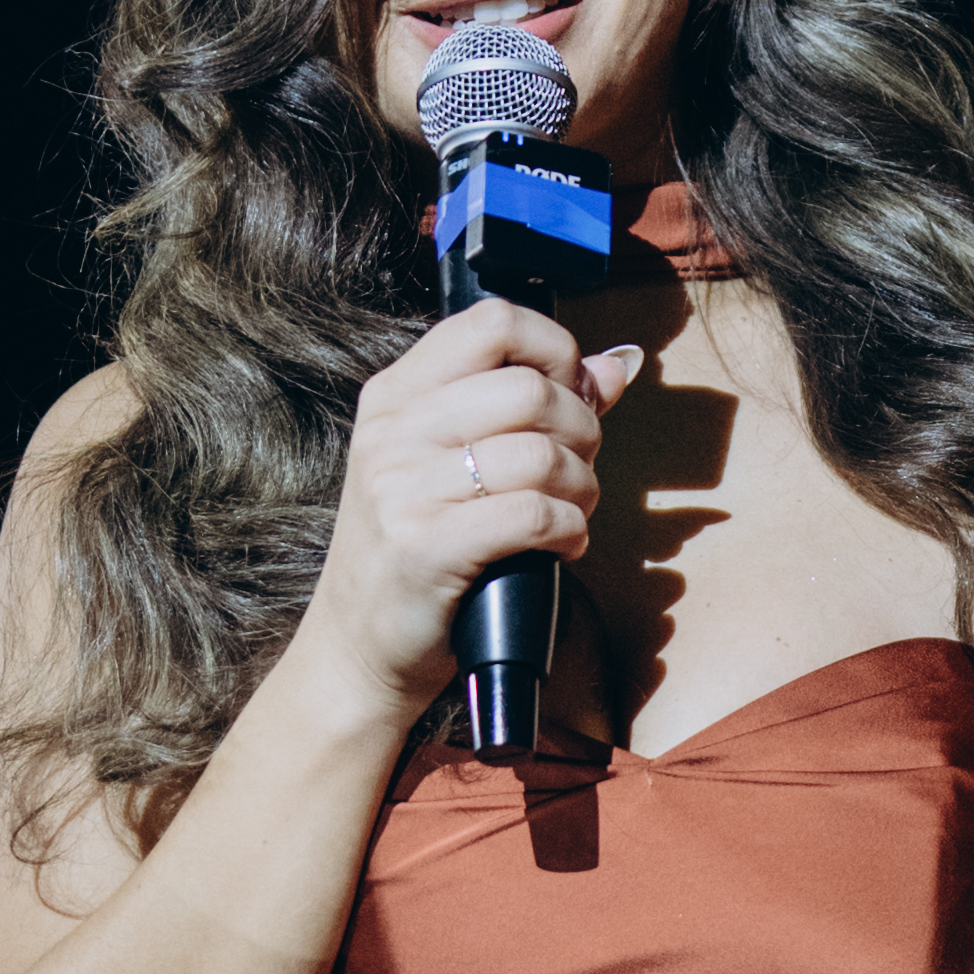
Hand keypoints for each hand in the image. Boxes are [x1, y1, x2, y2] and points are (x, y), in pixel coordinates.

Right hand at [297, 303, 644, 723]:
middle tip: (577, 470)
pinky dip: (568, 530)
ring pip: (539, 454)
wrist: (358, 650)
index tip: (569, 395)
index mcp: (396, 396)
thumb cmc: (419, 552)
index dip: (554, 351)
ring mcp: (400, 490)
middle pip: (530, 389)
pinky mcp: (424, 549)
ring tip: (571, 512)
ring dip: (580, 487)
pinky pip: (532, 515)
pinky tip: (561, 545)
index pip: (492, 323)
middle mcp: (391, 433)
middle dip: (582, 431)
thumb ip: (537, 407)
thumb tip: (615, 364)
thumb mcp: (457, 464)